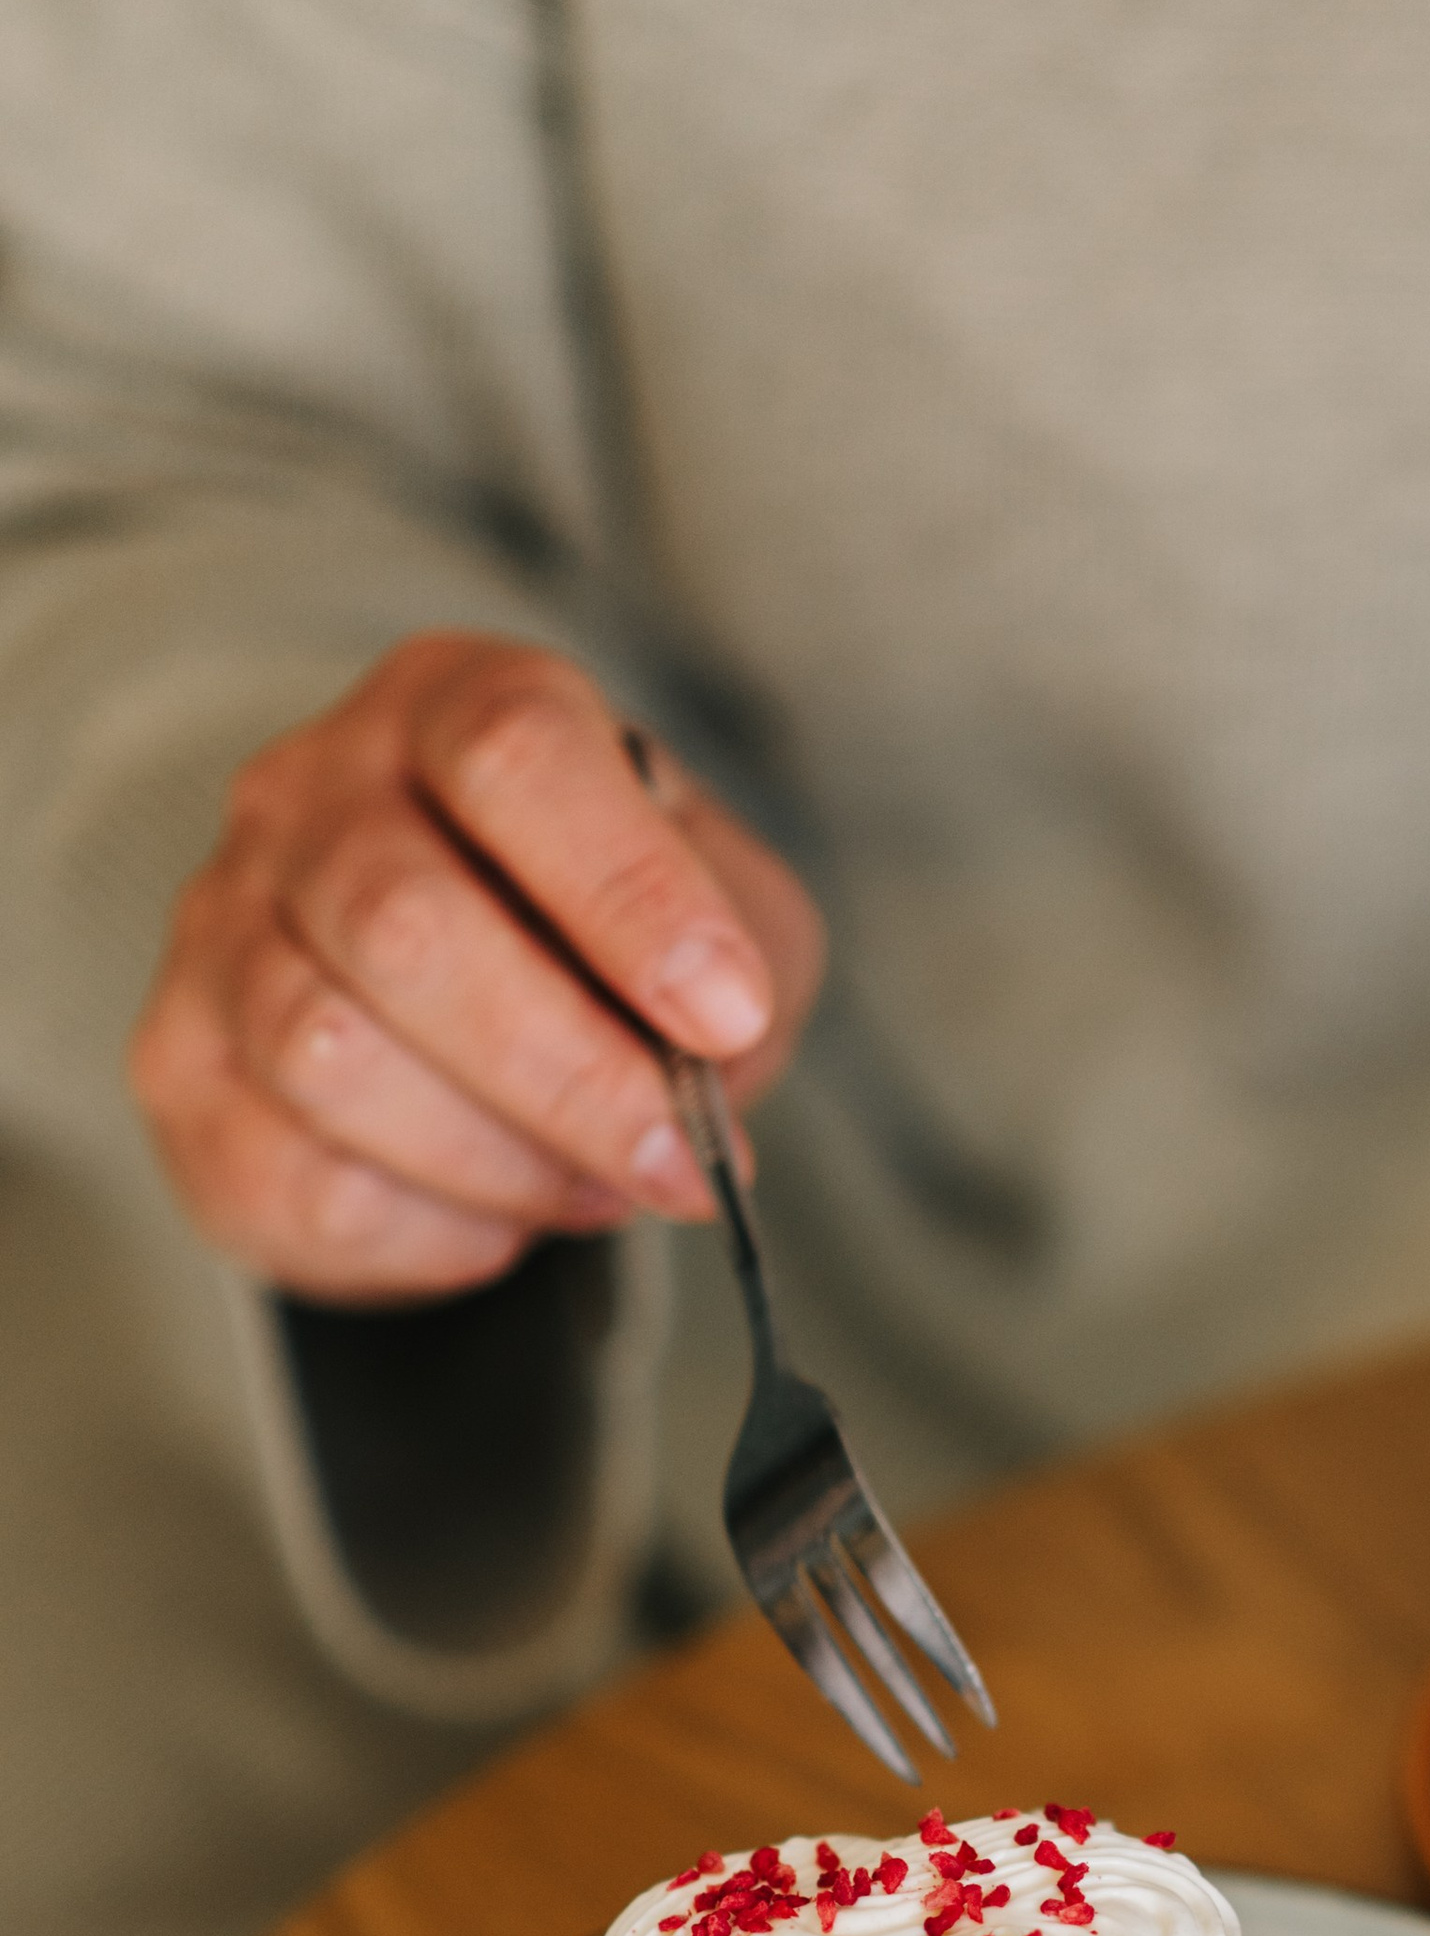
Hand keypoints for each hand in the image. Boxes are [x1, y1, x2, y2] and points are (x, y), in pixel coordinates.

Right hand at [129, 633, 826, 1301]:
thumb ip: (741, 959)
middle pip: (406, 926)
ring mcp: (222, 925)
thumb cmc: (608, 947)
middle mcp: (312, 792)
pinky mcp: (183, 1067)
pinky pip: (295, 1179)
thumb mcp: (727, 917)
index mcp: (453, 705)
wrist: (482, 1016)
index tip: (724, 1012)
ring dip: (498, 1160)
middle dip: (571, 1076)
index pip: (513, 755)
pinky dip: (428, 1230)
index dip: (627, 894)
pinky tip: (490, 1213)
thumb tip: (707, 1057)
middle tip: (677, 1160)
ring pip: (330, 1059)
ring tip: (589, 1185)